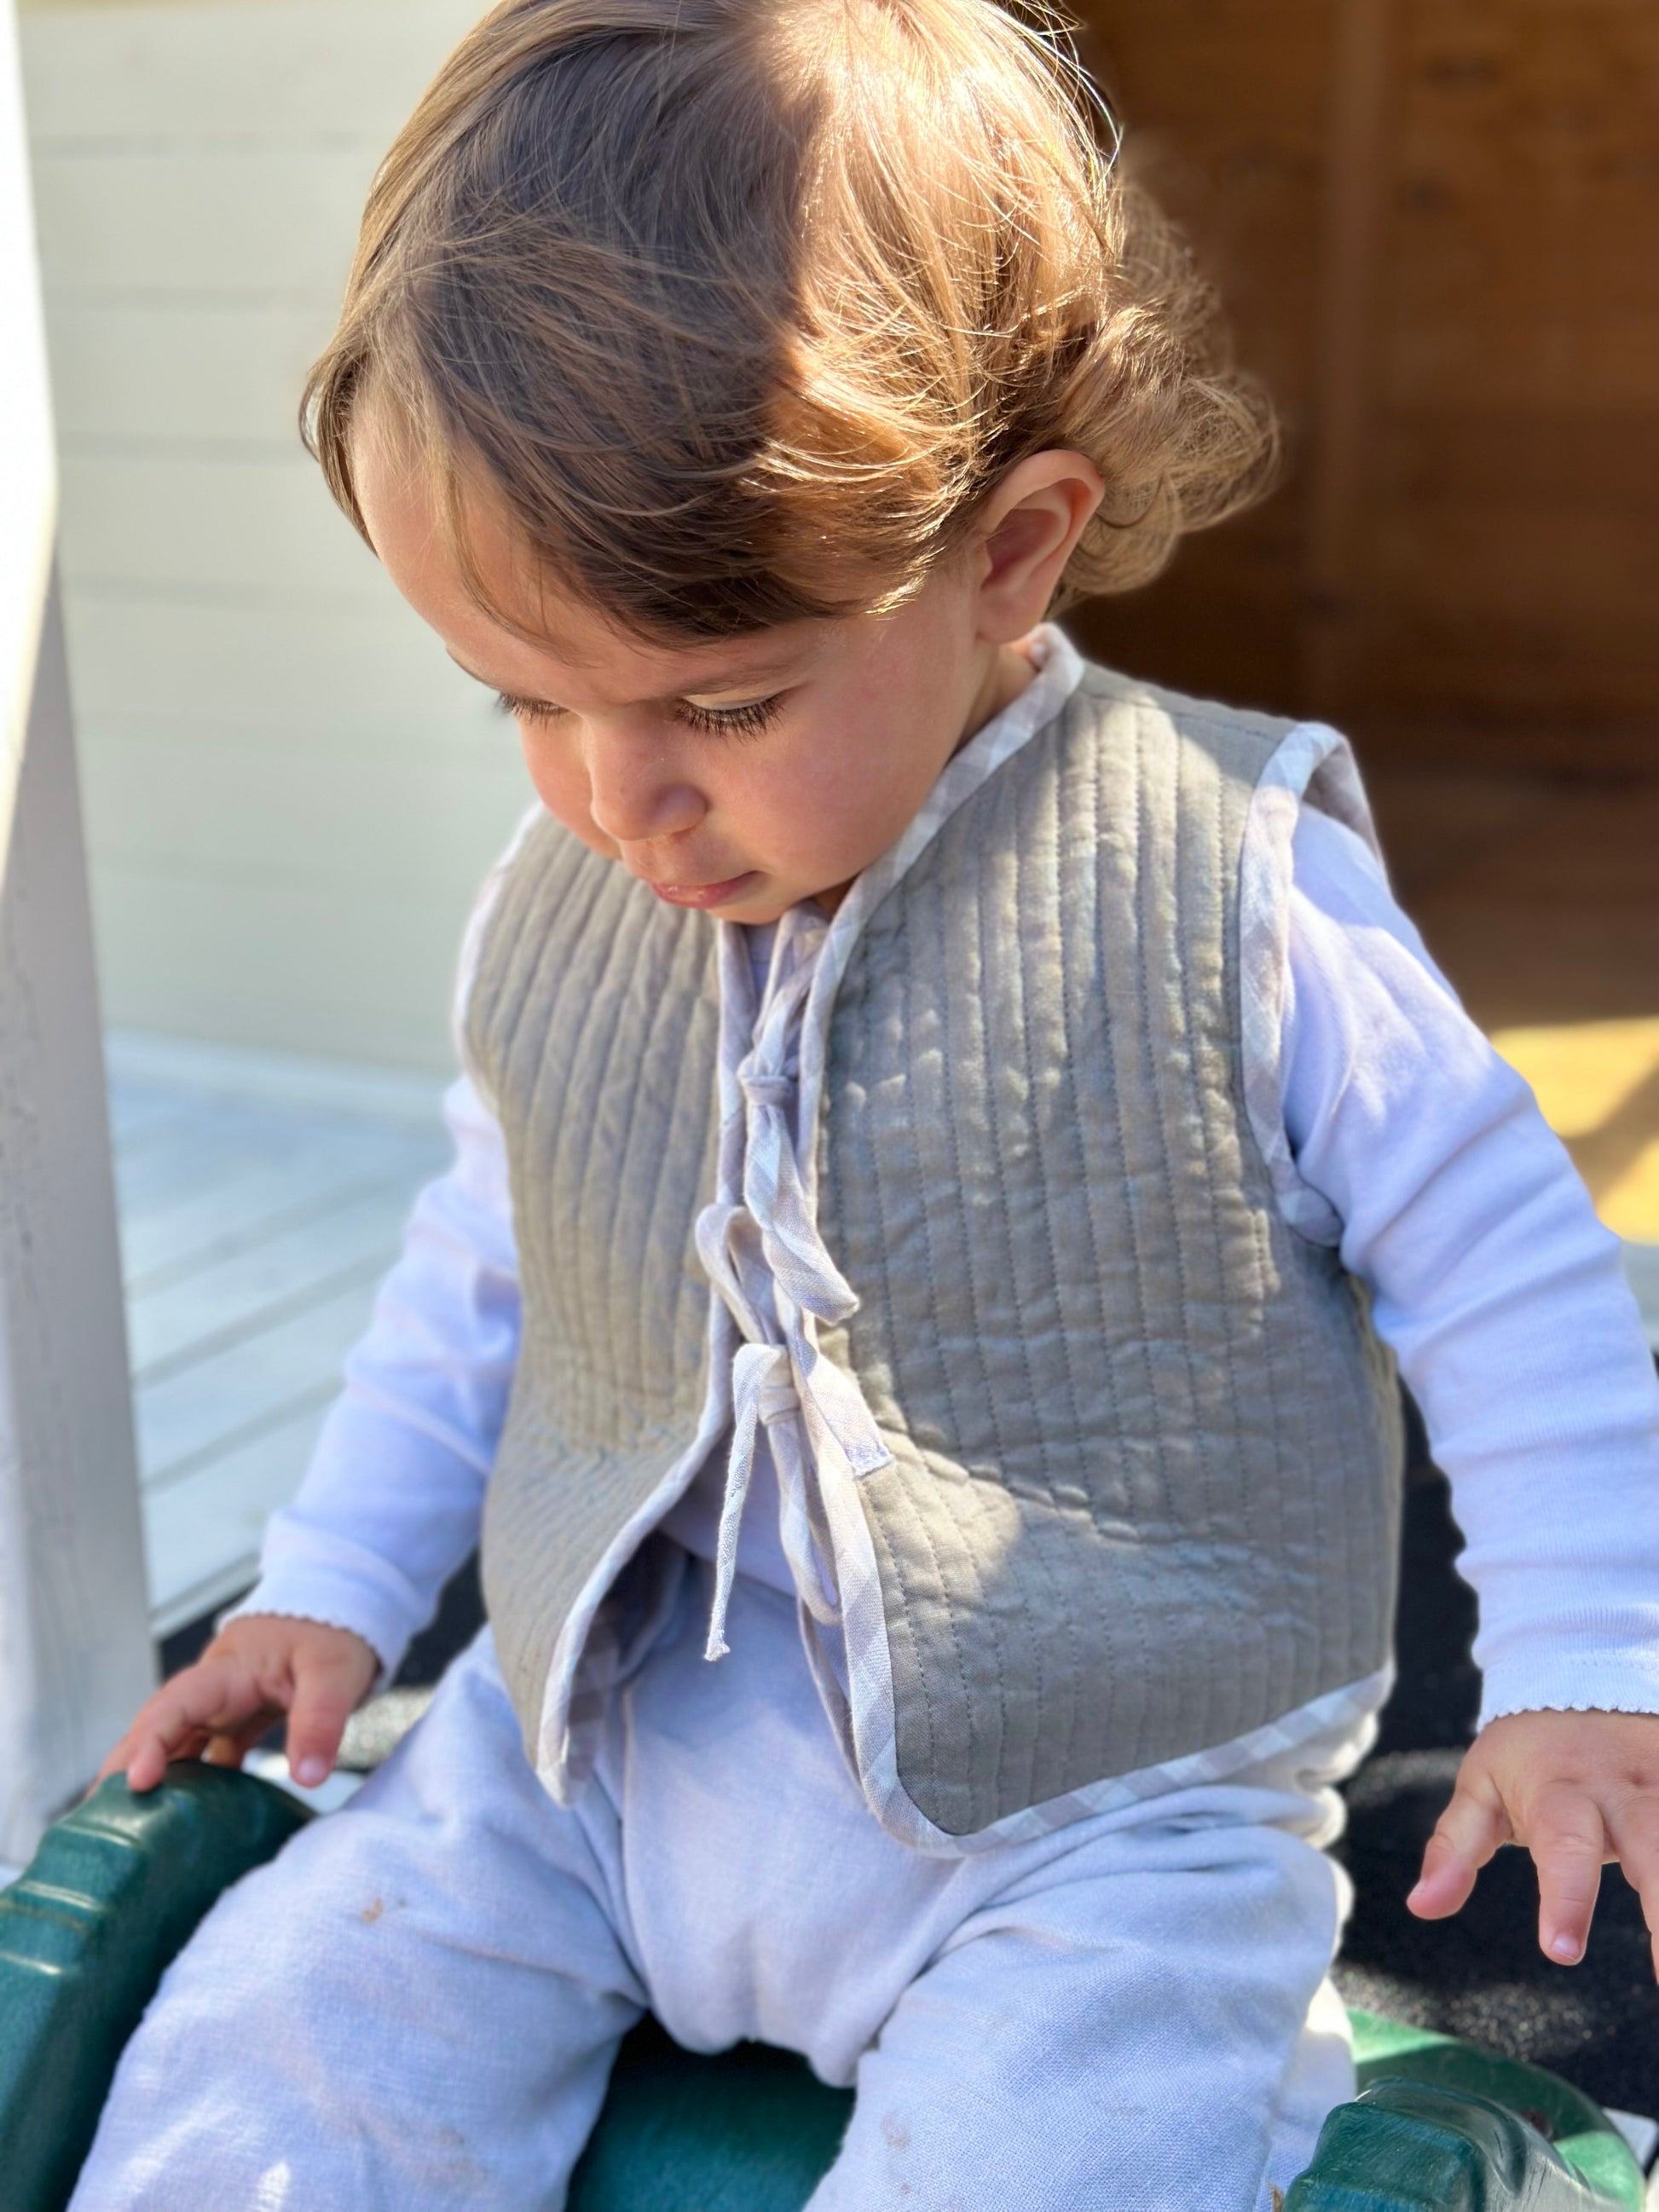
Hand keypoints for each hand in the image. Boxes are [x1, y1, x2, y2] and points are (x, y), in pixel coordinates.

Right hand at [98, 1615, 379, 1794]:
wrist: (342, 1611)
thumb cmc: (334, 1632)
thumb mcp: (336, 1672)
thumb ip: (321, 1720)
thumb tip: (307, 1776)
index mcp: (229, 1671)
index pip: (178, 1703)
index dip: (152, 1741)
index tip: (137, 1780)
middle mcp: (215, 1689)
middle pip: (159, 1726)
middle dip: (126, 1765)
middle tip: (97, 1814)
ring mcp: (223, 1706)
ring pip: (177, 1743)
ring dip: (154, 1778)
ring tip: (126, 1826)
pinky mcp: (237, 1721)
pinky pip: (205, 1754)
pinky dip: (192, 1783)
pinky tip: (185, 1818)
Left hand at [1407, 1709, 1658, 1972]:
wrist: (1583, 1672)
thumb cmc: (1528, 1750)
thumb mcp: (1481, 1786)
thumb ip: (1455, 1849)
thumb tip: (1420, 1906)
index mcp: (1565, 1791)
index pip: (1563, 1846)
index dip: (1564, 1897)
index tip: (1560, 1950)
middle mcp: (1629, 1789)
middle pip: (1657, 1847)